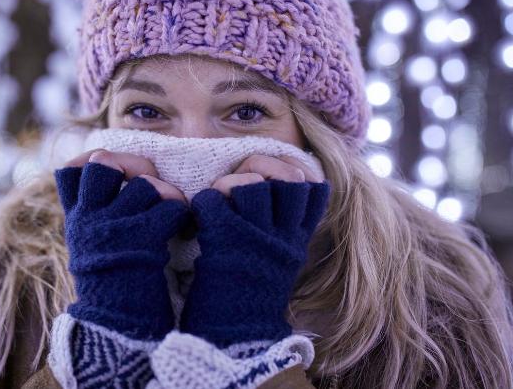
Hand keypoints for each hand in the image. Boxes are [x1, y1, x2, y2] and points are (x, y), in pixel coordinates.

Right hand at [54, 149, 190, 340]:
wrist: (119, 332)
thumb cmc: (116, 287)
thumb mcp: (94, 245)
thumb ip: (98, 213)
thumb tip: (110, 174)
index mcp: (75, 219)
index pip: (72, 169)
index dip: (96, 160)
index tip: (118, 172)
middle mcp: (86, 219)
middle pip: (103, 162)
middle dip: (135, 166)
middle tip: (150, 184)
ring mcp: (109, 228)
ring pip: (144, 184)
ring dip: (167, 195)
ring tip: (173, 216)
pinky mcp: (138, 240)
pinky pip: (169, 206)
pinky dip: (183, 214)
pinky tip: (184, 230)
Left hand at [179, 154, 331, 347]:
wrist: (236, 338)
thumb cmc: (249, 300)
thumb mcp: (279, 263)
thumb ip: (282, 233)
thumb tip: (274, 194)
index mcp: (297, 241)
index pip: (314, 189)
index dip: (293, 175)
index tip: (273, 182)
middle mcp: (284, 236)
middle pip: (288, 178)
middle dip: (263, 173)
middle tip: (241, 191)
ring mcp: (258, 237)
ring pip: (252, 185)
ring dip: (229, 186)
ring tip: (219, 204)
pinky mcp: (227, 240)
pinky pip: (213, 199)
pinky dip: (201, 203)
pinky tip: (199, 219)